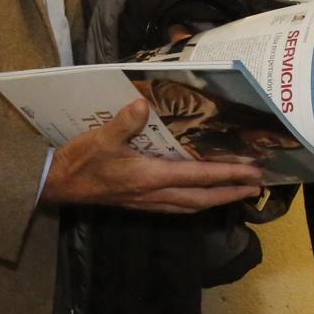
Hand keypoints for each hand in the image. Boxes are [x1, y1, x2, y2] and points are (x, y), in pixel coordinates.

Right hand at [41, 100, 265, 212]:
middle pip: (202, 198)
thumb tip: (143, 105)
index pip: (197, 176)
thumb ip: (123, 122)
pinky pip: (177, 207)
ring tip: (237, 193)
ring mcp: (147, 202)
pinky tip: (202, 198)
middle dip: (231, 192)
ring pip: (191, 206)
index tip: (251, 172)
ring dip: (217, 200)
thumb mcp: (99, 138)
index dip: (227, 175)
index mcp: (149, 176)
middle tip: (256, 186)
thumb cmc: (79, 161)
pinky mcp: (140, 204)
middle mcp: (153, 193)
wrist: (57, 186)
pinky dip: (196, 203)